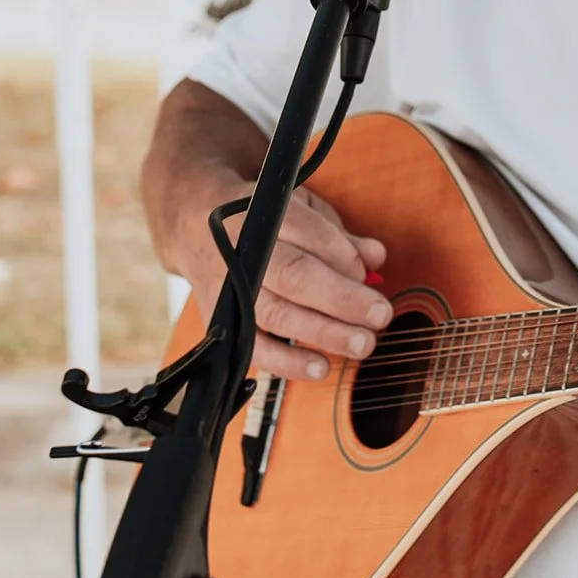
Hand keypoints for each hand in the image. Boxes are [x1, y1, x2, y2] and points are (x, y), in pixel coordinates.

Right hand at [179, 181, 390, 382]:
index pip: (307, 231)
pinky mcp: (221, 320)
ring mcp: (229, 287)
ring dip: (324, 332)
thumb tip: (375, 257)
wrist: (196, 228)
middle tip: (381, 315)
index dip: (342, 255)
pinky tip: (322, 367)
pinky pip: (253, 348)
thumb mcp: (302, 209)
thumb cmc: (264, 222)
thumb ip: (340, 235)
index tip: (368, 273)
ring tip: (363, 343)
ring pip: (276, 314)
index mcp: (266, 213)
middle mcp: (244, 250)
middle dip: (342, 298)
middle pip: (294, 275)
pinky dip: (288, 362)